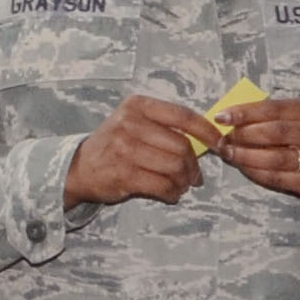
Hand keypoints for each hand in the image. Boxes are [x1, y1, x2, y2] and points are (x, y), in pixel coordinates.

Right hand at [64, 96, 218, 207]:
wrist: (79, 167)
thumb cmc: (114, 144)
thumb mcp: (134, 122)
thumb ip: (165, 125)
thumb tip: (207, 138)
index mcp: (138, 106)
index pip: (183, 116)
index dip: (207, 131)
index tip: (220, 143)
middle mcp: (130, 124)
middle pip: (181, 146)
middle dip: (194, 165)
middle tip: (195, 175)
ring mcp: (125, 150)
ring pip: (174, 168)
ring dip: (184, 181)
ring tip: (183, 184)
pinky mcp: (124, 175)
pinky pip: (163, 186)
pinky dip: (173, 193)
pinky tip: (171, 193)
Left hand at [213, 96, 299, 201]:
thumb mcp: (297, 116)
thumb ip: (270, 115)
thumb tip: (231, 117)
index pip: (275, 108)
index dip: (245, 112)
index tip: (221, 117)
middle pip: (275, 132)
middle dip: (244, 135)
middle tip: (224, 138)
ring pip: (274, 158)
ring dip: (245, 156)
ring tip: (228, 153)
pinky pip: (277, 178)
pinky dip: (255, 172)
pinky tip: (242, 167)